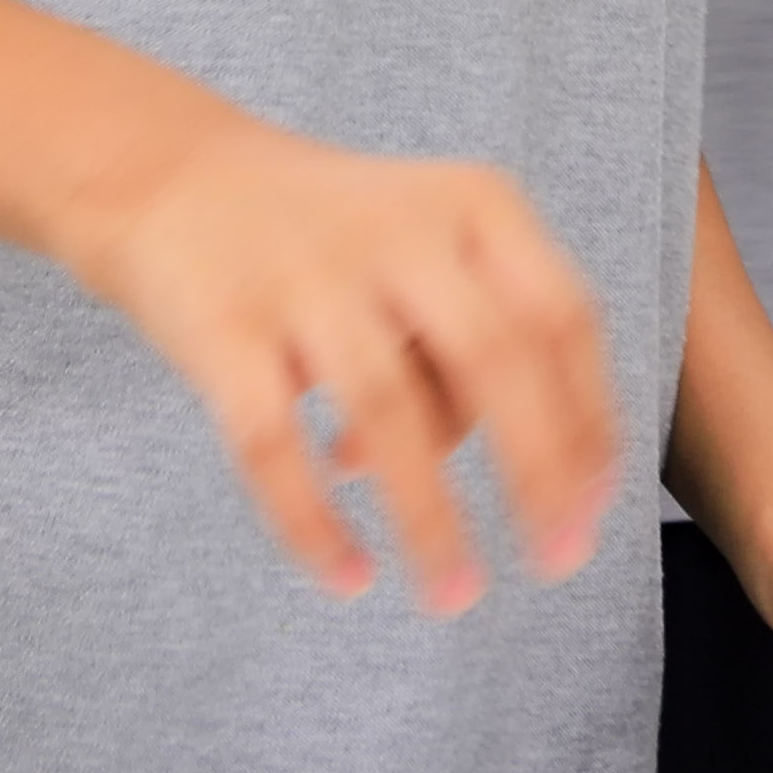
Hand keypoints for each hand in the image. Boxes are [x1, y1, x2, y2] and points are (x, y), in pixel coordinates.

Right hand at [60, 113, 619, 610]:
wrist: (173, 178)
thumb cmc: (334, 244)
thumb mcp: (426, 262)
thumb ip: (464, 361)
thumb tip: (485, 492)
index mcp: (475, 204)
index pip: (562, 315)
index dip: (590, 416)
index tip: (599, 506)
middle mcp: (399, 228)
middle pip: (494, 356)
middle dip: (538, 472)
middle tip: (558, 562)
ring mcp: (305, 275)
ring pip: (385, 412)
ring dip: (430, 518)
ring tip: (454, 594)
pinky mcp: (219, 327)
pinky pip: (270, 444)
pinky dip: (312, 523)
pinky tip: (350, 576)